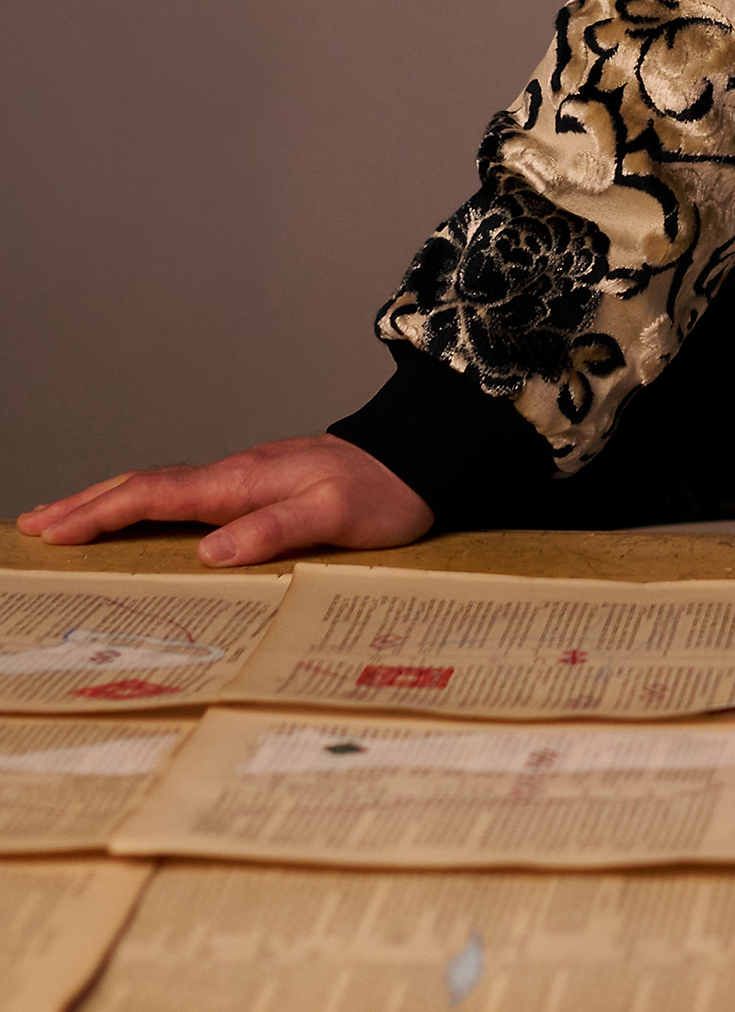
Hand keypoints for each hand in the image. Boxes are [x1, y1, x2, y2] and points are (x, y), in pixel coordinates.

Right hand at [16, 438, 433, 568]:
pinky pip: (184, 495)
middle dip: (86, 504)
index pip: (154, 494)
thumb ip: (275, 531)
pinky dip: (146, 505)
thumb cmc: (382, 492)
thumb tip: (209, 552)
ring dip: (109, 502)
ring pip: (161, 487)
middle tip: (33, 525)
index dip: (100, 512)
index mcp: (241, 481)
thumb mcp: (334, 517)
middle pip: (143, 485)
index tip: (53, 529)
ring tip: (67, 520)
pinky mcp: (258, 487)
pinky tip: (141, 519)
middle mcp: (235, 474)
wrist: (419, 459)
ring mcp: (244, 478)